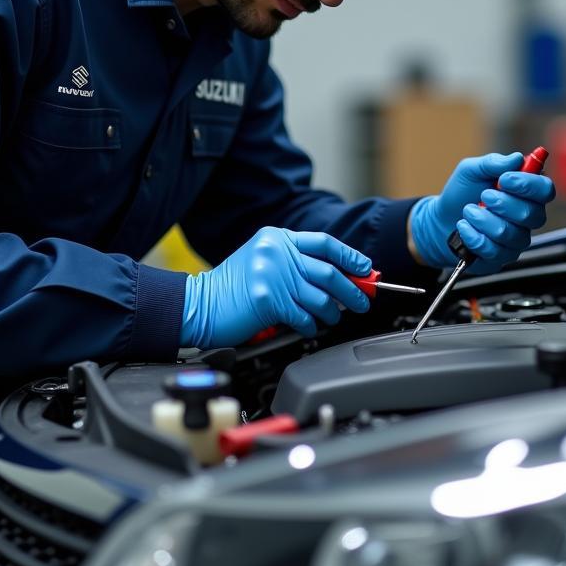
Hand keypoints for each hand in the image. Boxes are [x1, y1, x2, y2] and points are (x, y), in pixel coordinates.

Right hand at [179, 227, 372, 348]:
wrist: (199, 304)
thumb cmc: (232, 288)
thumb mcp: (263, 261)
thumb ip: (296, 263)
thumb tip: (338, 277)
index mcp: (277, 238)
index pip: (324, 243)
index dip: (350, 257)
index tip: (366, 269)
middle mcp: (276, 252)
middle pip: (328, 271)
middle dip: (352, 289)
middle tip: (362, 300)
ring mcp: (272, 275)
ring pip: (320, 297)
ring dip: (333, 312)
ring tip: (334, 318)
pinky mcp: (268, 300)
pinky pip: (303, 316)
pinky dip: (311, 325)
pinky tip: (309, 327)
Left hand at [409, 152, 555, 274]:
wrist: (440, 219)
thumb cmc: (461, 194)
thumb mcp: (471, 170)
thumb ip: (493, 163)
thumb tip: (516, 159)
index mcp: (525, 193)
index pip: (545, 190)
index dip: (528, 185)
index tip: (505, 179)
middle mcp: (526, 218)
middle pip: (532, 214)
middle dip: (502, 203)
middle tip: (484, 196)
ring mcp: (516, 240)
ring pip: (510, 234)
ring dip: (482, 219)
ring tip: (468, 211)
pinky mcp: (501, 257)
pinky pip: (494, 250)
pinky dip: (473, 236)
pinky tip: (464, 228)